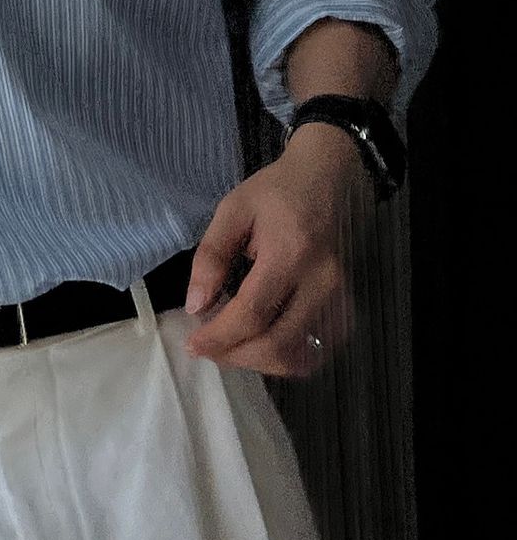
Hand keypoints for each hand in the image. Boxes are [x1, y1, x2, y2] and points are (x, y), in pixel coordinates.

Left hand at [183, 123, 370, 376]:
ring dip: (260, 362)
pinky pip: (317, 351)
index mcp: (291, 254)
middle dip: (235, 356)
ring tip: (231, 347)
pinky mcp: (346, 307)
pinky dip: (286, 357)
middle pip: (278, 344)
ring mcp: (340, 299)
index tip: (193, 344)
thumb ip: (212, 257)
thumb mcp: (233, 210)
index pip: (253, 314)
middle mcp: (322, 283)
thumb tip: (196, 306)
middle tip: (207, 347)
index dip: (220, 337)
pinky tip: (261, 343)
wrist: (329, 178)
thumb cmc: (277, 191)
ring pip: (300, 356)